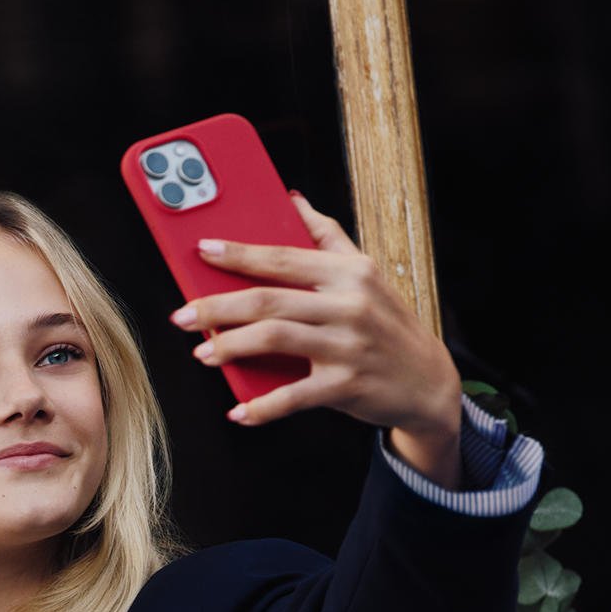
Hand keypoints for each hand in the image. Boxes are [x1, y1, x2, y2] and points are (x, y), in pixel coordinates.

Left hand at [173, 195, 464, 484]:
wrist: (427, 380)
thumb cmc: (388, 324)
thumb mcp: (366, 273)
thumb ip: (328, 237)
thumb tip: (293, 200)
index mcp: (348, 271)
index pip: (283, 256)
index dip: (239, 253)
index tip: (201, 251)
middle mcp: (348, 304)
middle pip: (269, 299)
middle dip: (218, 306)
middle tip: (183, 315)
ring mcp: (347, 345)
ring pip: (275, 339)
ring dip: (231, 347)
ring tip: (203, 353)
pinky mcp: (346, 386)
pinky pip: (293, 396)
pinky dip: (262, 406)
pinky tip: (239, 411)